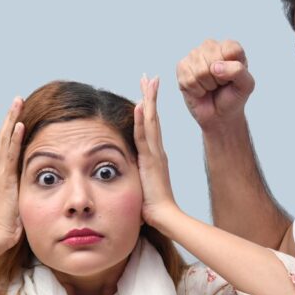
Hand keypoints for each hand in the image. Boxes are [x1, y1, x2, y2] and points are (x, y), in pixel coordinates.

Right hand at [0, 97, 24, 251]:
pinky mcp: (4, 178)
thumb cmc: (12, 226)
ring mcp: (1, 173)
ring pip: (5, 139)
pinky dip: (14, 137)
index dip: (14, 129)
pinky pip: (10, 153)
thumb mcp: (23, 203)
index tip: (22, 113)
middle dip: (12, 117)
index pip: (9, 145)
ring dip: (12, 119)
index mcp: (5, 175)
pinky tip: (19, 123)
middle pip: (4, 137)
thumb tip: (45, 188)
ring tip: (18, 102)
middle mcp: (1, 170)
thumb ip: (29, 192)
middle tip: (18, 99)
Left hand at [134, 75, 179, 228]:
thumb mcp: (142, 185)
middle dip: (151, 96)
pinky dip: (142, 120)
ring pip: (150, 121)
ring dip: (148, 100)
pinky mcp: (151, 160)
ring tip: (148, 81)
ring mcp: (155, 154)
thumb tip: (129, 175)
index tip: (147, 91)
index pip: (151, 125)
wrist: (164, 217)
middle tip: (149, 77)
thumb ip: (138, 176)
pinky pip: (144, 136)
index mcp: (155, 155)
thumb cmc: (153, 207)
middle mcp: (157, 150)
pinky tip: (140, 106)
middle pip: (153, 117)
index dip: (149, 107)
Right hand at [176, 38, 255, 131]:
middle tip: (220, 84)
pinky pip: (189, 79)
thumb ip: (238, 71)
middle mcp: (211, 46)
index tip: (232, 78)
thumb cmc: (233, 97)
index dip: (232, 69)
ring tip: (210, 86)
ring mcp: (194, 55)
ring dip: (207, 85)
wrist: (219, 115)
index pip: (231, 50)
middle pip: (213, 60)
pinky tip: (200, 89)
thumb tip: (215, 67)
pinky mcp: (182, 67)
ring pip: (200, 71)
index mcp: (230, 47)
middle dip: (218, 79)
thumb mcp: (246, 85)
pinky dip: (196, 90)